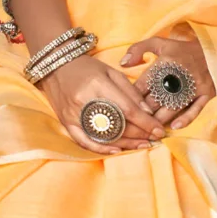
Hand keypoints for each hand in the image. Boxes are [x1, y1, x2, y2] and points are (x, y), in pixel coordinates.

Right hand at [38, 56, 167, 155]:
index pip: (128, 110)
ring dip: (126, 143)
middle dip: (140, 134)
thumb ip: (130, 91)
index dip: (146, 123)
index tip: (160, 130)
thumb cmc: (87, 67)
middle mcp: (85, 101)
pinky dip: (102, 148)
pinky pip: (85, 142)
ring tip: (143, 145)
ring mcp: (74, 115)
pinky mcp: (66, 123)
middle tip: (155, 139)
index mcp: (99, 85)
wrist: (56, 66)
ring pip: (104, 136)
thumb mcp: (111, 72)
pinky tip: (118, 150)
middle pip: (118, 125)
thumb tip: (147, 112)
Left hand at [122, 33, 215, 130]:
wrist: (210, 51)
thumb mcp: (158, 42)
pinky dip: (185, 119)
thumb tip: (122, 64)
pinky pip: (196, 110)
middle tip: (134, 120)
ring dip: (160, 119)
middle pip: (157, 98)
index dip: (133, 95)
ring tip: (149, 127)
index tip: (126, 104)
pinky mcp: (206, 93)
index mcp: (167, 61)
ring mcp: (195, 85)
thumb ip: (137, 49)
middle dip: (144, 110)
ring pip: (173, 107)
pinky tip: (174, 127)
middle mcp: (180, 74)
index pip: (145, 83)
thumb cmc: (179, 50)